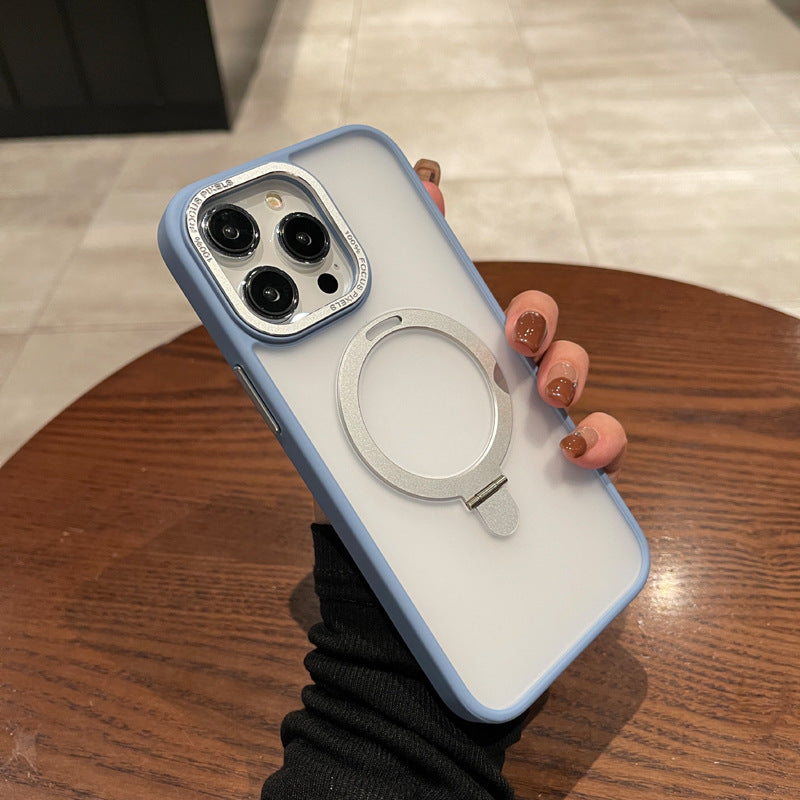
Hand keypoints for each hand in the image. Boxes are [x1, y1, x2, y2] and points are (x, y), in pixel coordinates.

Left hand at [313, 158, 626, 521]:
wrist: (369, 553)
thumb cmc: (346, 477)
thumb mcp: (312, 414)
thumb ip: (296, 360)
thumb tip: (259, 300)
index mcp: (427, 358)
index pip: (444, 288)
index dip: (434, 232)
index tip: (425, 186)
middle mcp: (482, 380)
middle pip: (528, 324)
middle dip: (532, 311)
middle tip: (516, 327)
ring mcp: (519, 424)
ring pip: (567, 373)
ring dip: (569, 365)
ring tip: (548, 388)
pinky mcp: (547, 474)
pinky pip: (596, 448)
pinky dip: (603, 439)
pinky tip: (575, 449)